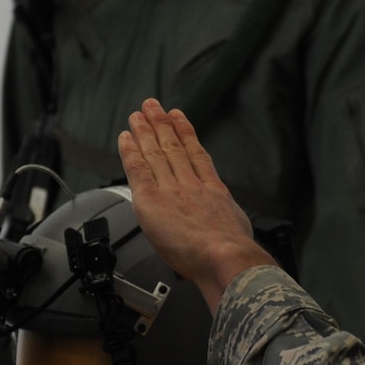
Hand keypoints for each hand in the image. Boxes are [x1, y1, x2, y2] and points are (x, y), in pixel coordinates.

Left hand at [117, 98, 274, 312]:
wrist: (224, 258)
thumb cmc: (233, 255)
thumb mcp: (239, 229)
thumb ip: (227, 220)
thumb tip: (230, 226)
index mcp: (213, 192)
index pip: (196, 155)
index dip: (186, 133)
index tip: (179, 118)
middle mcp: (191, 185)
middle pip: (173, 147)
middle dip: (162, 124)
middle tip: (153, 106)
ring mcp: (172, 190)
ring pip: (155, 153)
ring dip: (145, 131)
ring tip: (138, 115)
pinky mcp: (152, 200)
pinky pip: (138, 169)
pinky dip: (130, 152)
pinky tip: (125, 139)